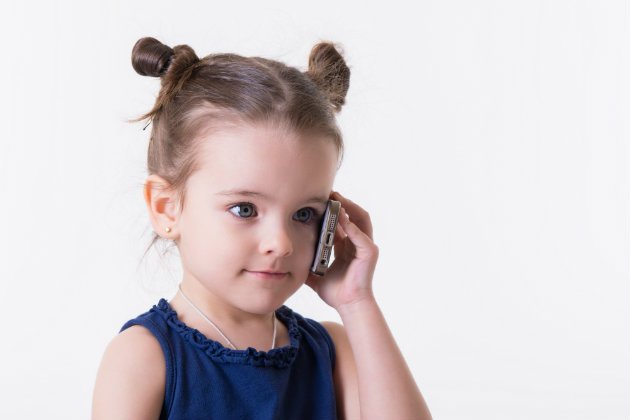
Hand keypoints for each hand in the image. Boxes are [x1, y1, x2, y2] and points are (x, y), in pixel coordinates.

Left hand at [305, 191, 378, 310]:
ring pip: (361, 219)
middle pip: (354, 215)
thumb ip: (306, 263)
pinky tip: (341, 218)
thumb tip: (286, 259)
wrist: (347, 305)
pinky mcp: (369, 252)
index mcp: (347, 246)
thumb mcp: (315, 272)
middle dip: (343, 202)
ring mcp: (366, 246)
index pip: (342, 221)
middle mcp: (358, 243)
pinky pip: (361, 234)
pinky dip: (351, 225)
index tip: (321, 199)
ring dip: (350, 208)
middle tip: (329, 193)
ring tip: (337, 200)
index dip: (333, 209)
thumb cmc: (334, 292)